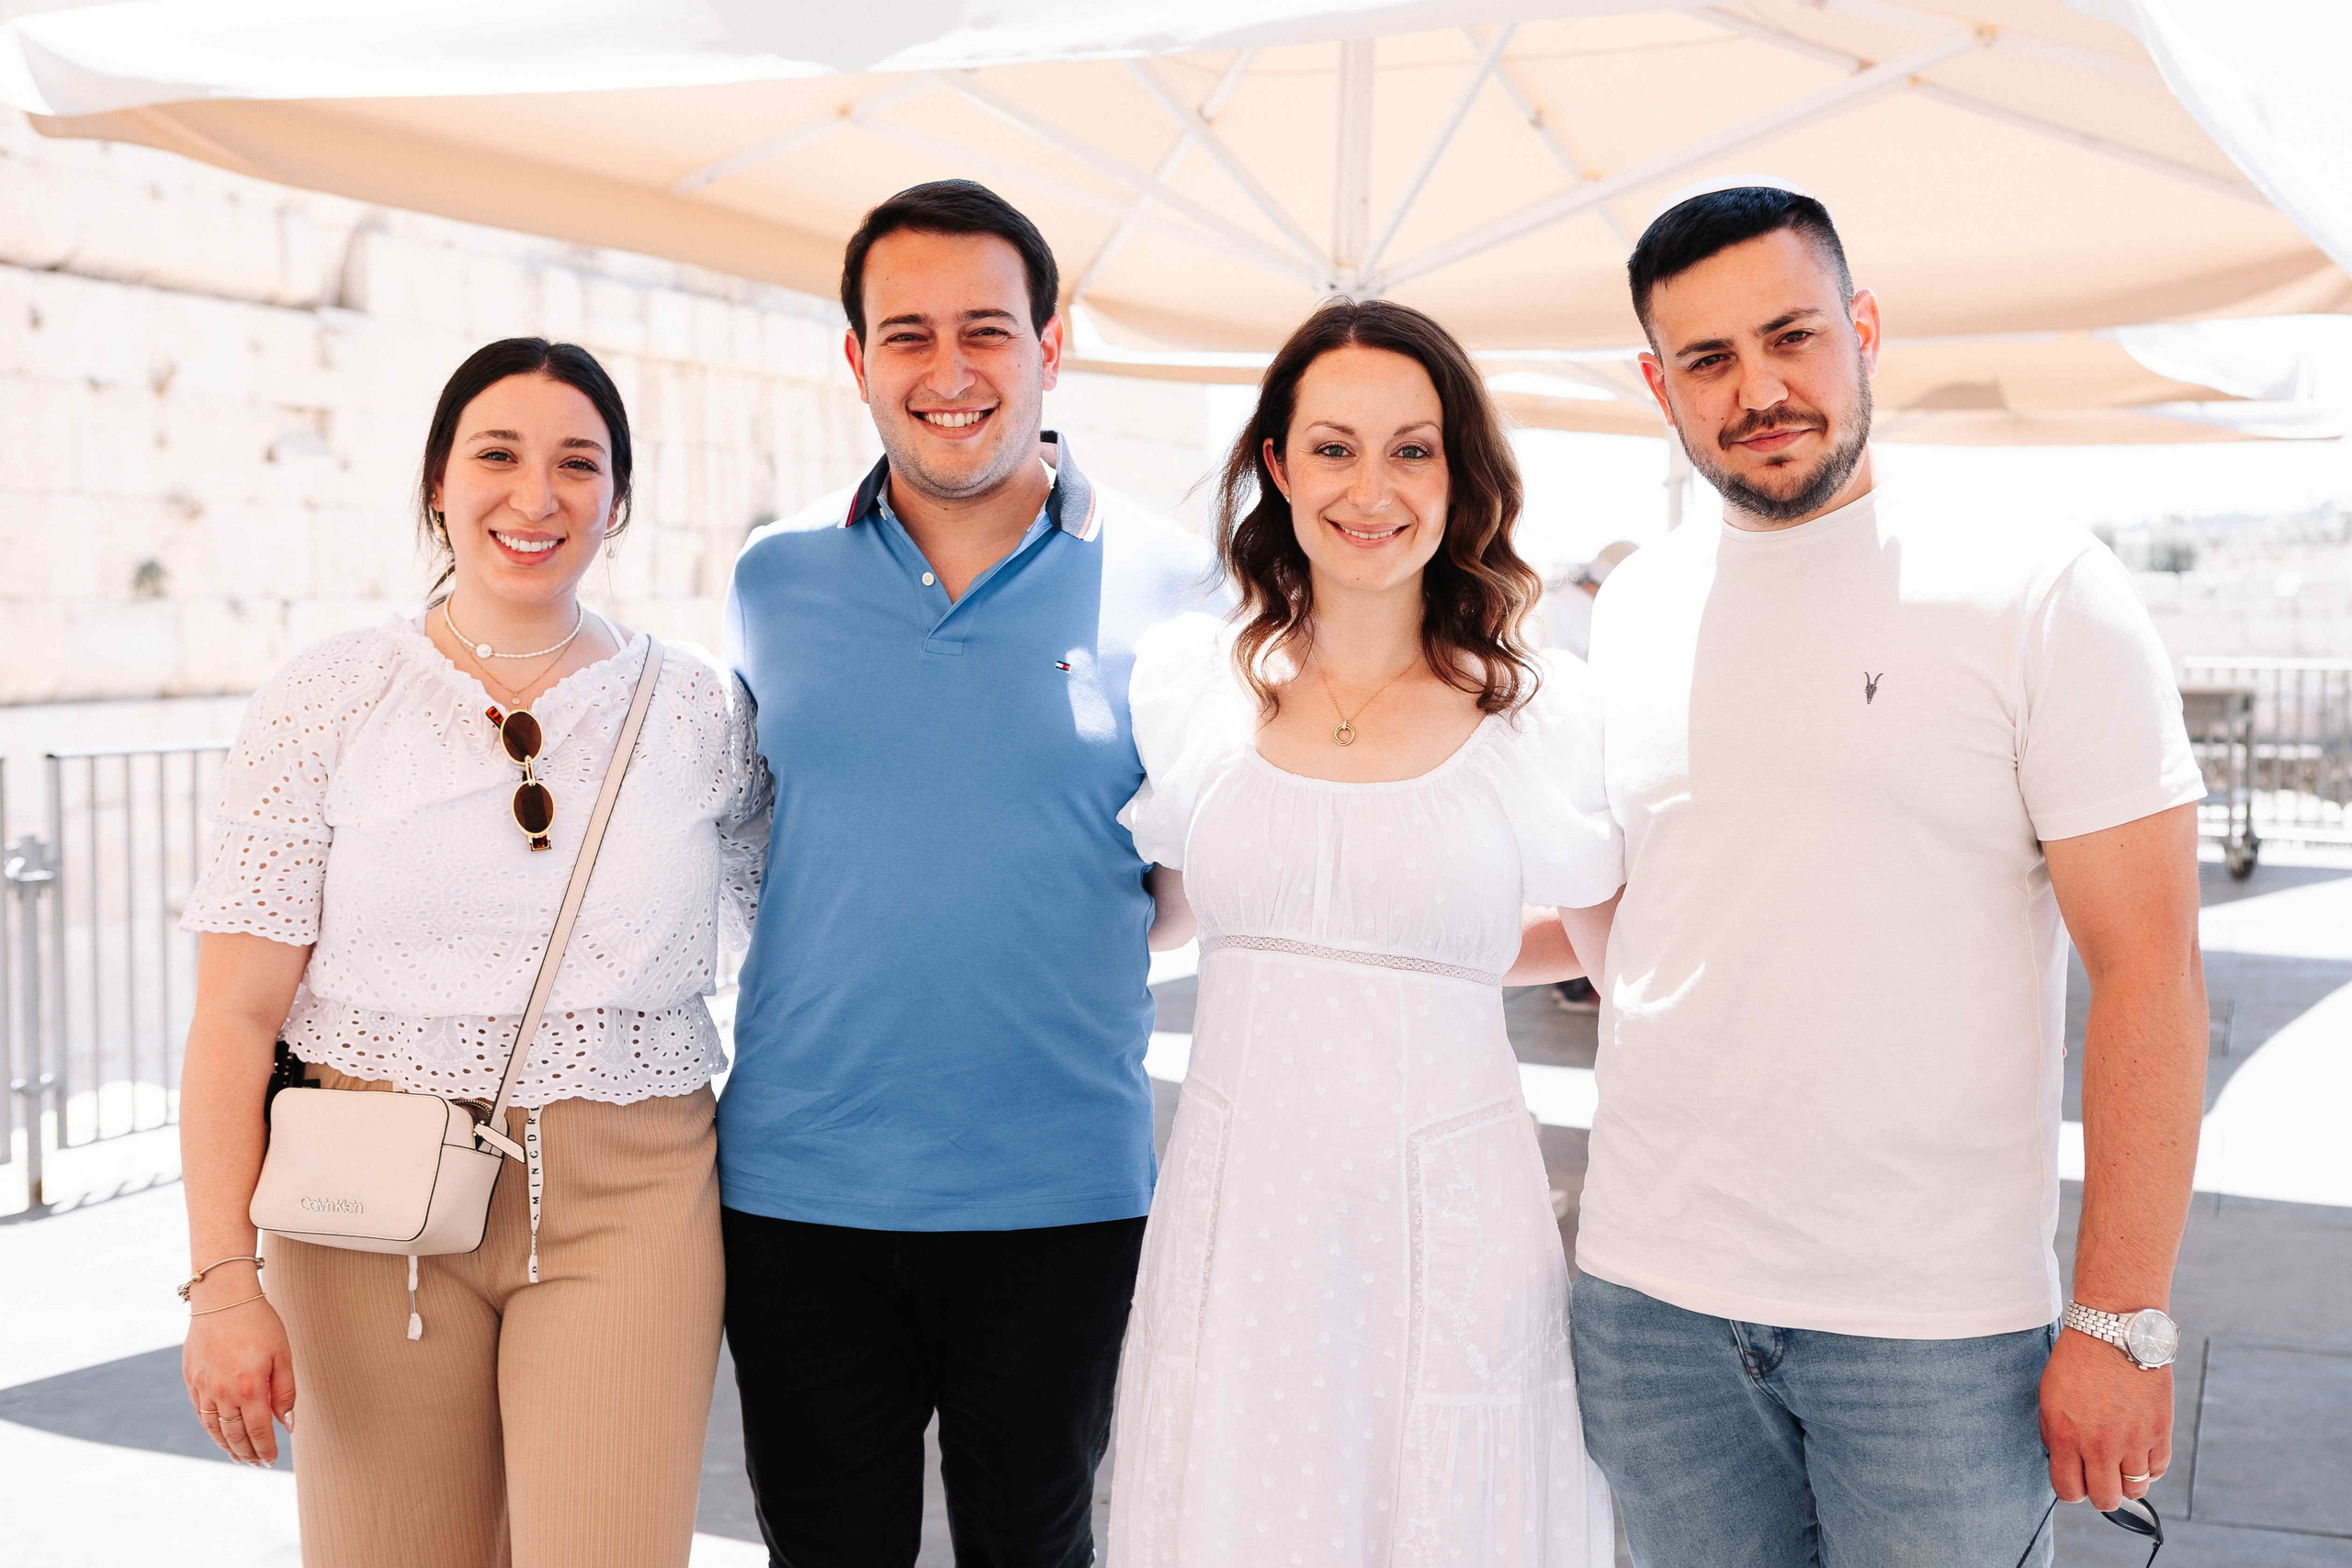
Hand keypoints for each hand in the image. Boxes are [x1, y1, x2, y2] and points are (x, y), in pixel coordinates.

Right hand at [183, 1267, 295, 1466]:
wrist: (223, 1299)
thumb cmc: (259, 1323)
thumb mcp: (282, 1354)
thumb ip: (285, 1392)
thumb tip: (287, 1424)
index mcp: (248, 1388)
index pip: (257, 1431)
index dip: (265, 1448)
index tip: (270, 1460)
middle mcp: (222, 1392)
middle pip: (233, 1435)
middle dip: (246, 1453)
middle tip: (255, 1464)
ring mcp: (203, 1387)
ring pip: (213, 1428)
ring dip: (226, 1446)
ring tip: (238, 1456)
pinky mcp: (191, 1379)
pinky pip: (200, 1412)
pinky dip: (210, 1428)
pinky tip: (219, 1433)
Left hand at [2039, 1326, 2171, 1511]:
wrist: (2115, 1333)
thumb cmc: (2077, 1361)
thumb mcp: (2049, 1397)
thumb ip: (2054, 1434)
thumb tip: (2061, 1460)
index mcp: (2067, 1437)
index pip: (2068, 1490)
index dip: (2071, 1489)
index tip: (2075, 1479)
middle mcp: (2101, 1446)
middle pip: (2105, 1500)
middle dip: (2100, 1492)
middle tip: (2099, 1475)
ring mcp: (2133, 1441)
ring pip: (2135, 1490)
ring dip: (2126, 1481)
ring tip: (2120, 1462)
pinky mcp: (2160, 1432)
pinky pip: (2158, 1470)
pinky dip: (2149, 1467)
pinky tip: (2139, 1451)